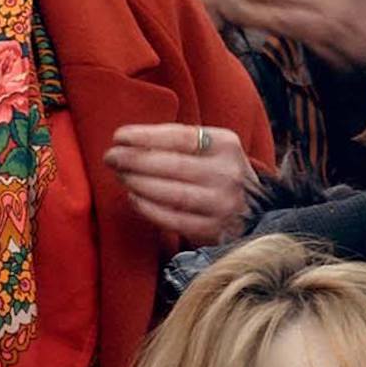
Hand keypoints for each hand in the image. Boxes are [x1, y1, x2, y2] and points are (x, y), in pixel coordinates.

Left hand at [105, 123, 253, 246]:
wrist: (255, 211)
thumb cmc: (219, 173)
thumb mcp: (212, 148)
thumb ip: (180, 142)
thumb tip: (130, 141)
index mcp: (225, 144)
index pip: (179, 136)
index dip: (145, 136)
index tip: (118, 136)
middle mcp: (227, 173)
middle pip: (172, 165)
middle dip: (134, 160)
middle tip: (110, 158)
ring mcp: (222, 204)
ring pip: (172, 193)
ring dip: (138, 184)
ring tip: (120, 176)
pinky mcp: (214, 230)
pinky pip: (173, 219)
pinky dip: (148, 209)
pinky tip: (133, 199)